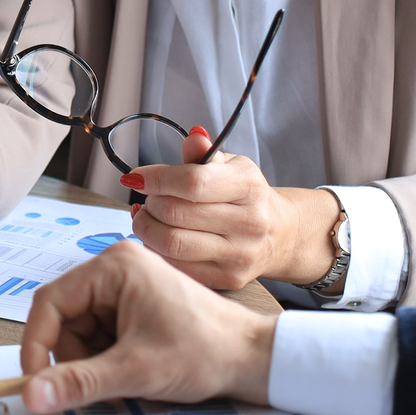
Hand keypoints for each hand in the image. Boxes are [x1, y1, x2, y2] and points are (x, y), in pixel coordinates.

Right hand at [18, 241, 273, 414]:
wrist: (252, 359)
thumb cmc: (206, 351)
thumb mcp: (135, 370)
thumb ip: (79, 383)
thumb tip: (32, 395)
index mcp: (112, 267)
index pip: (49, 302)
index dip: (36, 344)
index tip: (33, 381)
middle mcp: (114, 269)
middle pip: (63, 319)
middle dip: (72, 359)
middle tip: (93, 388)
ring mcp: (124, 287)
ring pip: (79, 331)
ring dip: (90, 363)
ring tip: (122, 381)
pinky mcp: (132, 306)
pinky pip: (98, 335)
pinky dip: (105, 360)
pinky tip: (129, 372)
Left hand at [120, 129, 338, 288]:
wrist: (280, 234)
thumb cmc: (246, 195)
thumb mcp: (232, 166)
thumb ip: (206, 154)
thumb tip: (194, 136)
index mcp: (248, 187)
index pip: (191, 183)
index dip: (155, 178)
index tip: (135, 177)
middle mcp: (249, 223)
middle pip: (175, 213)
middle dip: (150, 203)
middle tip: (146, 197)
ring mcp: (239, 255)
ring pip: (171, 243)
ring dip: (146, 227)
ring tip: (147, 215)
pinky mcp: (228, 278)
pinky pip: (176, 266)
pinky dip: (156, 250)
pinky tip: (157, 236)